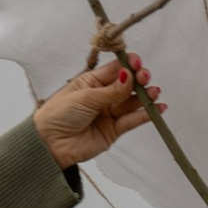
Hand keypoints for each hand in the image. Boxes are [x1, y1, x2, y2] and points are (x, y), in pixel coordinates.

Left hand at [33, 57, 159, 169]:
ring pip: (132, 102)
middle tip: (144, 78)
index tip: (137, 63)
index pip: (116, 69)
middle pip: (128, 84)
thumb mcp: (85, 97)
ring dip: (145, 96)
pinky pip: (133, 120)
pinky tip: (158, 108)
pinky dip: (146, 114)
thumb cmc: (58, 114)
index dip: (128, 65)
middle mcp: (103, 95)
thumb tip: (129, 76)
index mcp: (92, 81)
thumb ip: (111, 90)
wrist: (49, 144)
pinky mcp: (114, 130)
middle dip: (139, 79)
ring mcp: (109, 113)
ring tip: (154, 92)